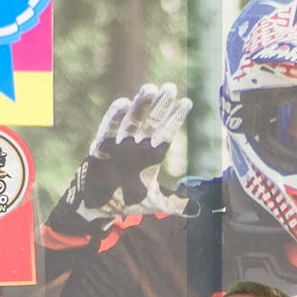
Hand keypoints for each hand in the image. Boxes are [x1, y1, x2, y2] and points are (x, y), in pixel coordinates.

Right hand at [65, 82, 191, 218]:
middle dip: (160, 104)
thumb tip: (198, 209)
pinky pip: (108, 129)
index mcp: (150, 156)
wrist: (99, 206)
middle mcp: (136, 145)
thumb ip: (175, 204)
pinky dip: (114, 117)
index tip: (187, 102)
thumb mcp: (154, 203)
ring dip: (139, 104)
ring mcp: (119, 144)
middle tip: (170, 87)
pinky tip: (122, 103)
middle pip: (150, 121)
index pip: (166, 134)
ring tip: (150, 88)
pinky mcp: (102, 147)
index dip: (175, 118)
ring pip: (131, 120)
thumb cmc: (127, 201)